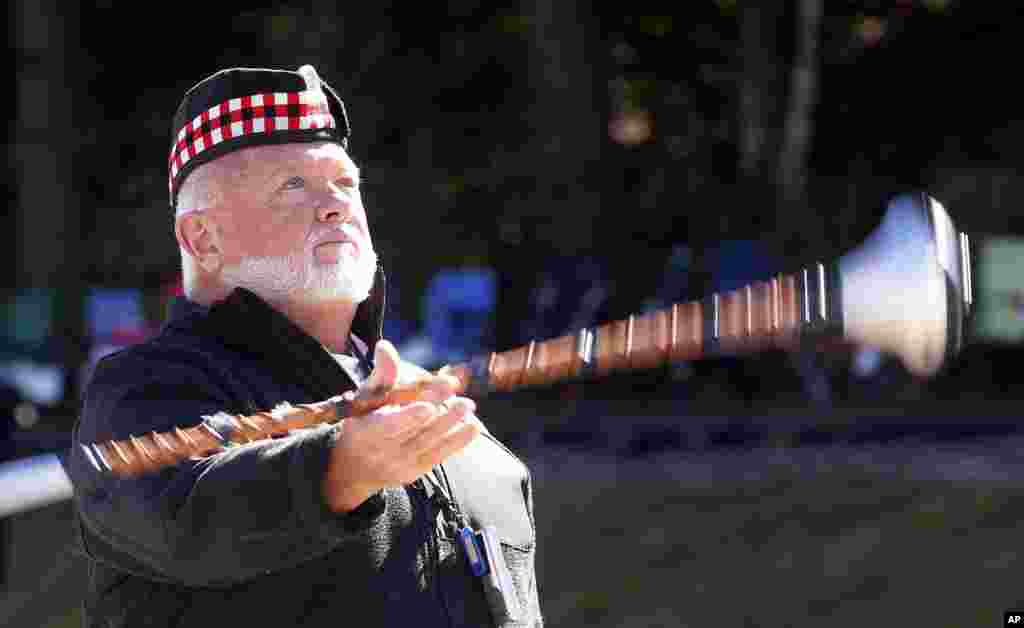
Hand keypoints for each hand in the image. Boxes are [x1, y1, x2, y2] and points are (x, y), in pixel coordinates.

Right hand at [323, 340, 480, 511]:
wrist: (355, 466)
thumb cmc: (363, 420)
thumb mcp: (366, 397)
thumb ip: (382, 374)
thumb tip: (385, 346)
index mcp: (365, 432)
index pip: (388, 426)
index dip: (409, 417)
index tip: (429, 407)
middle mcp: (382, 452)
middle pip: (415, 433)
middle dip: (439, 416)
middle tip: (461, 399)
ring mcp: (400, 465)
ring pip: (429, 444)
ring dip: (451, 426)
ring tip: (468, 406)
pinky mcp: (416, 471)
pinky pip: (438, 456)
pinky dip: (457, 442)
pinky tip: (473, 427)